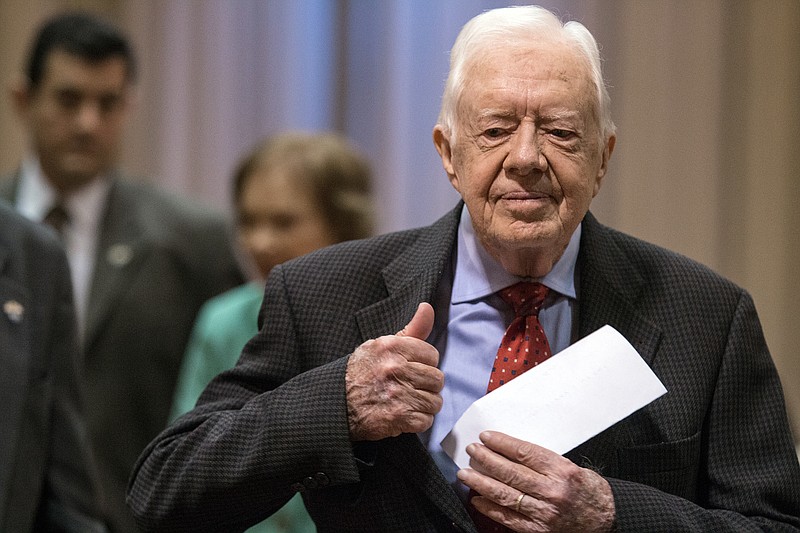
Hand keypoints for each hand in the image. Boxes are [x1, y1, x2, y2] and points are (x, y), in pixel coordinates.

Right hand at [345, 302, 443, 440]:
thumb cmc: (361, 372)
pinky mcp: (398, 417)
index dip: (424, 364)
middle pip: (437, 379)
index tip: (412, 370)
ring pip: (434, 401)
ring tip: (407, 402)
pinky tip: (404, 416)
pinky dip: (417, 422)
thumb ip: (411, 329)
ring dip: (423, 406)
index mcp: (392, 347)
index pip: (432, 355)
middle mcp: (395, 368)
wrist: (335, 402)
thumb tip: (427, 308)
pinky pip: (426, 421)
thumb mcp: (381, 345)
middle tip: (410, 388)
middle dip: (426, 386)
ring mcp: (397, 393)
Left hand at [458, 431, 614, 532]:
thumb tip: (509, 451)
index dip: (502, 443)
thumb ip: (542, 461)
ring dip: (481, 483)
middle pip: (511, 472)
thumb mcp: (570, 466)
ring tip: (466, 474)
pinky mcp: (539, 530)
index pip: (524, 452)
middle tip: (472, 451)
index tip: (487, 437)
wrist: (606, 518)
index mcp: (561, 471)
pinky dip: (490, 508)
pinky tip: (477, 499)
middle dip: (486, 460)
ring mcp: (545, 512)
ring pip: (505, 495)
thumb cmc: (587, 490)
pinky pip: (509, 518)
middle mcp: (553, 491)